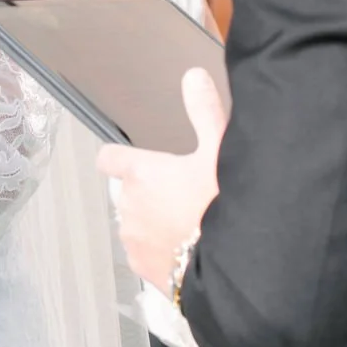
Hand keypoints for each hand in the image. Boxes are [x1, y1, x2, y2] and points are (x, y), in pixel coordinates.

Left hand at [96, 68, 228, 290]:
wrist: (238, 263)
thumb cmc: (226, 205)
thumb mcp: (220, 149)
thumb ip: (204, 110)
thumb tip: (193, 77)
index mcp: (141, 173)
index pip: (108, 158)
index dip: (120, 158)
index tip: (133, 161)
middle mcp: (129, 205)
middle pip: (128, 192)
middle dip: (150, 192)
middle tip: (184, 195)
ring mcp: (134, 239)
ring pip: (136, 224)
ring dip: (153, 222)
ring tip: (189, 224)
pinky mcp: (143, 269)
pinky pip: (144, 254)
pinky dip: (159, 252)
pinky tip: (186, 248)